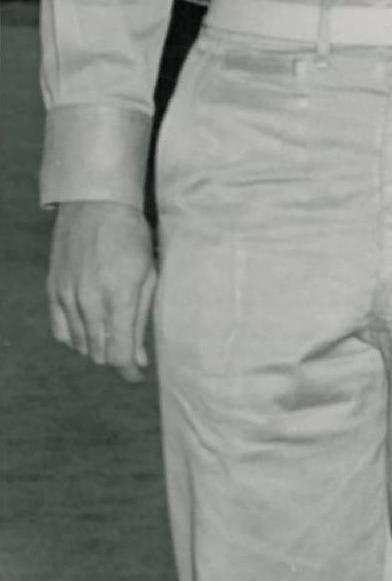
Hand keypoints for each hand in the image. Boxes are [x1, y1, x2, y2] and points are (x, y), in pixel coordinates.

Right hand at [49, 200, 157, 379]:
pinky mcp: (53, 290)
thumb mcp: (148, 277)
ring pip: (80, 345)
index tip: (138, 375)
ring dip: (97, 348)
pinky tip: (89, 330)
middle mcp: (89, 302)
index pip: (120, 355)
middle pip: (99, 354)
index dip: (130, 372)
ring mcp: (67, 296)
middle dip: (117, 359)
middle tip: (130, 352)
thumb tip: (140, 359)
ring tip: (113, 336)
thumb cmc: (132, 238)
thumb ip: (141, 319)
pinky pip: (60, 330)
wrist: (96, 205)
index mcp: (119, 299)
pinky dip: (75, 337)